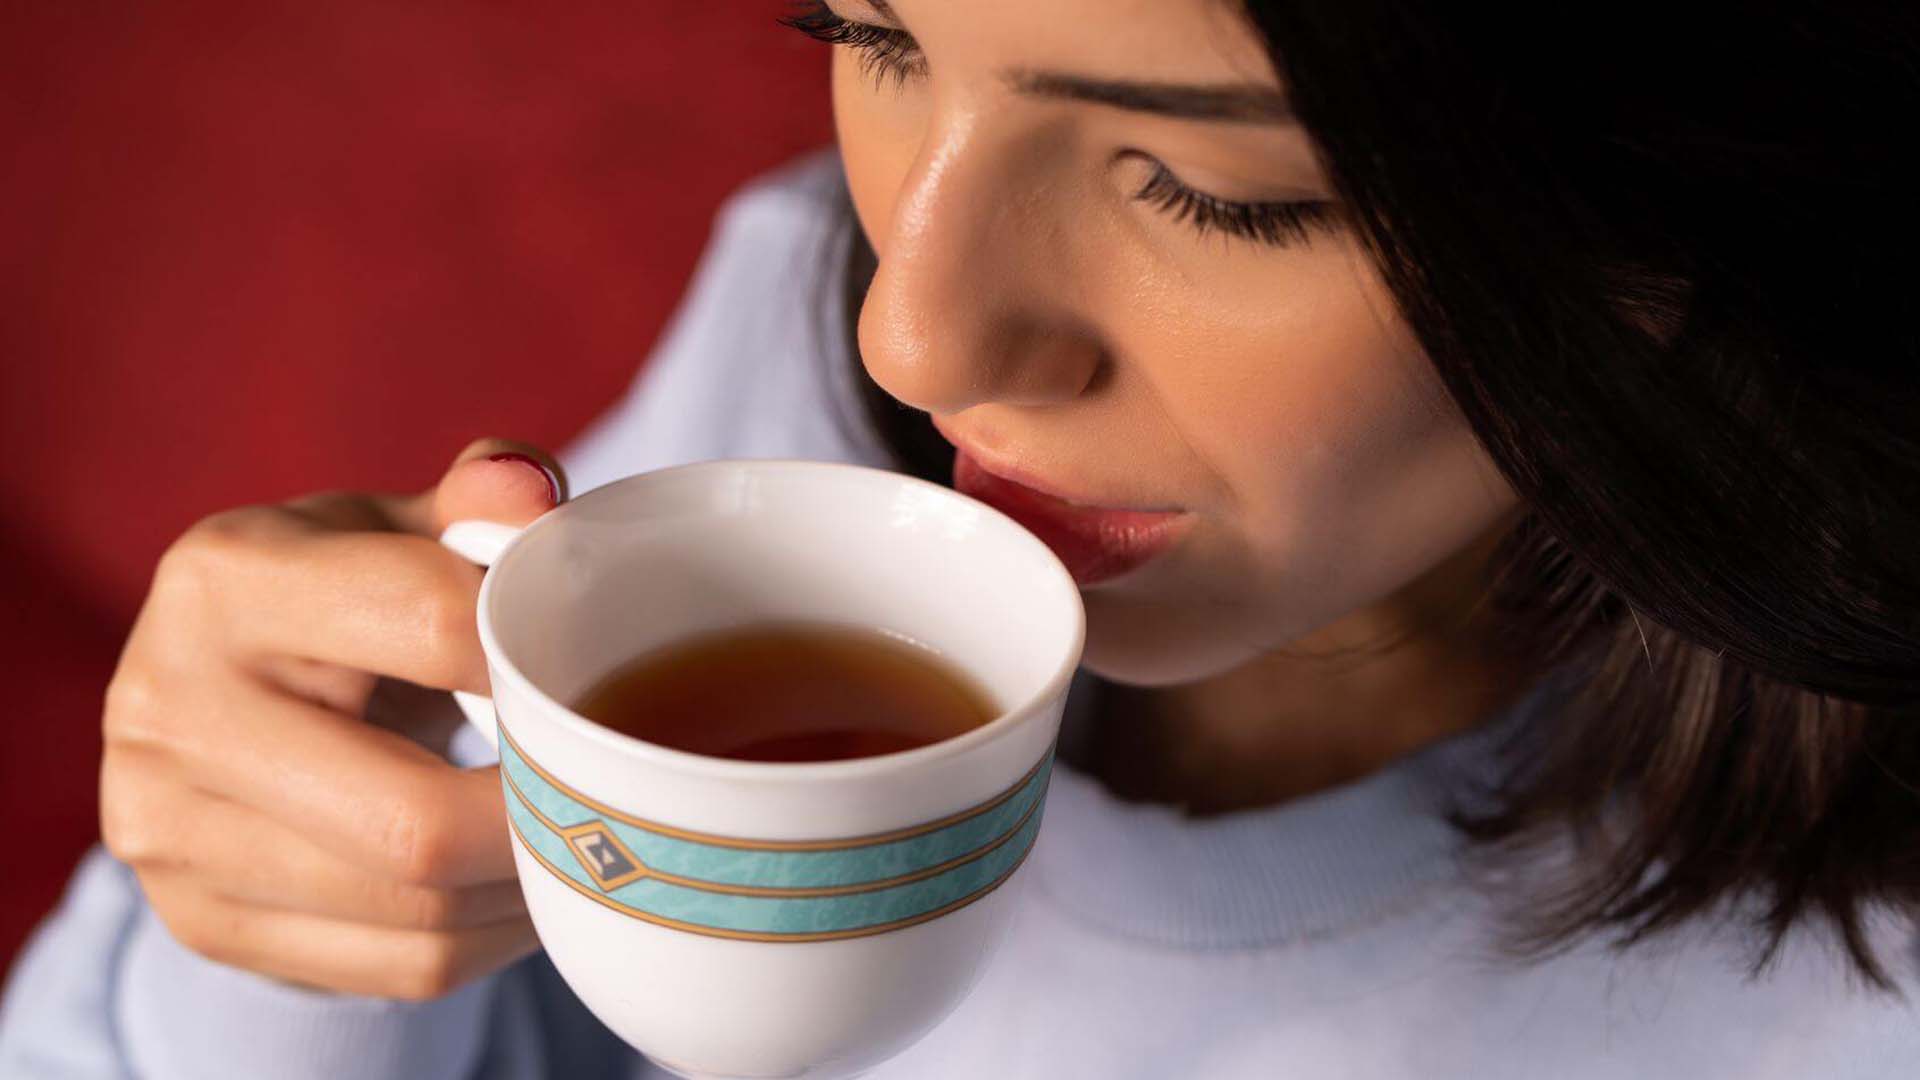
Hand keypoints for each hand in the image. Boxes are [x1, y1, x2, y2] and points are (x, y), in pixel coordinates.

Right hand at [100, 439, 565, 999]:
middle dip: (540, 816)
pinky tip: (529, 892)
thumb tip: (534, 493)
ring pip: (415, 911)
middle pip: (411, 818)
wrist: (209, 704)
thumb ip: (475, 503)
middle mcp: (171, 706)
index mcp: (226, 578)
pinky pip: (398, 967)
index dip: (536, 653)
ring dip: (528, 889)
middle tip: (609, 792)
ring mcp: (170, 831)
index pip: (427, 621)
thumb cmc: (340, 598)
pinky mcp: (202, 921)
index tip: (591, 669)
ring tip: (584, 843)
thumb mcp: (393, 530)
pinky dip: (491, 938)